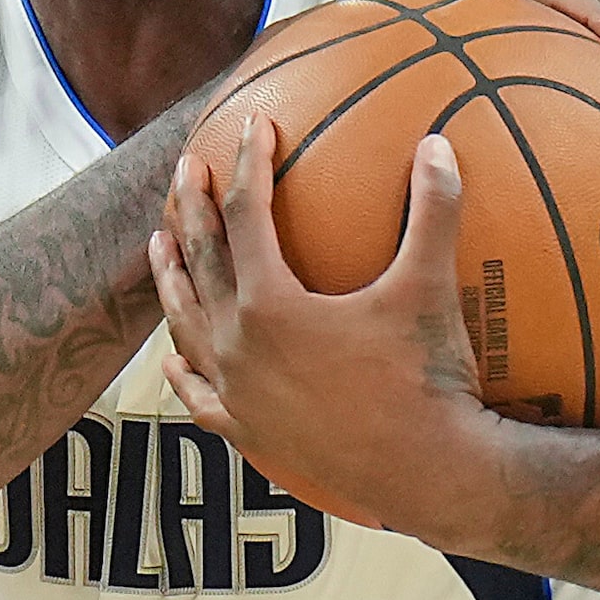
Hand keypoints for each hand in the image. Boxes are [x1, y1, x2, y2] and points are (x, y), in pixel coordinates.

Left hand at [148, 116, 498, 538]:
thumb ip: (434, 210)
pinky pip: (200, 395)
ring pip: (186, 322)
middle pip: (201, 260)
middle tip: (188, 168)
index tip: (256, 126)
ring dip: (171, 278)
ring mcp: (236, 392)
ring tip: (159, 243)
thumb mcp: (430, 287)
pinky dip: (184, 371)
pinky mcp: (246, 431)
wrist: (427, 473)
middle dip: (193, 208)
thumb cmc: (428, 378)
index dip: (251, 165)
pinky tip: (174, 358)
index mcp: (269, 304)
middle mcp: (236, 345)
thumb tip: (439, 141)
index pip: (247, 216)